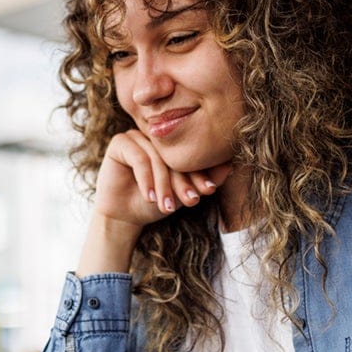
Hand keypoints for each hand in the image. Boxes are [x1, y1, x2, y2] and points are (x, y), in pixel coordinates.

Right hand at [94, 130, 231, 227]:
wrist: (125, 216)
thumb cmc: (156, 203)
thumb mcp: (184, 194)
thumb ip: (206, 180)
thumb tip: (230, 166)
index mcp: (172, 143)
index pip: (190, 153)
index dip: (200, 173)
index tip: (208, 191)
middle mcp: (156, 136)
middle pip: (175, 155)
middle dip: (184, 181)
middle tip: (190, 201)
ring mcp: (137, 136)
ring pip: (157, 158)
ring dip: (163, 184)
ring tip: (167, 206)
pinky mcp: (120, 142)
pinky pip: (138, 158)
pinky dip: (146, 179)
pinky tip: (149, 197)